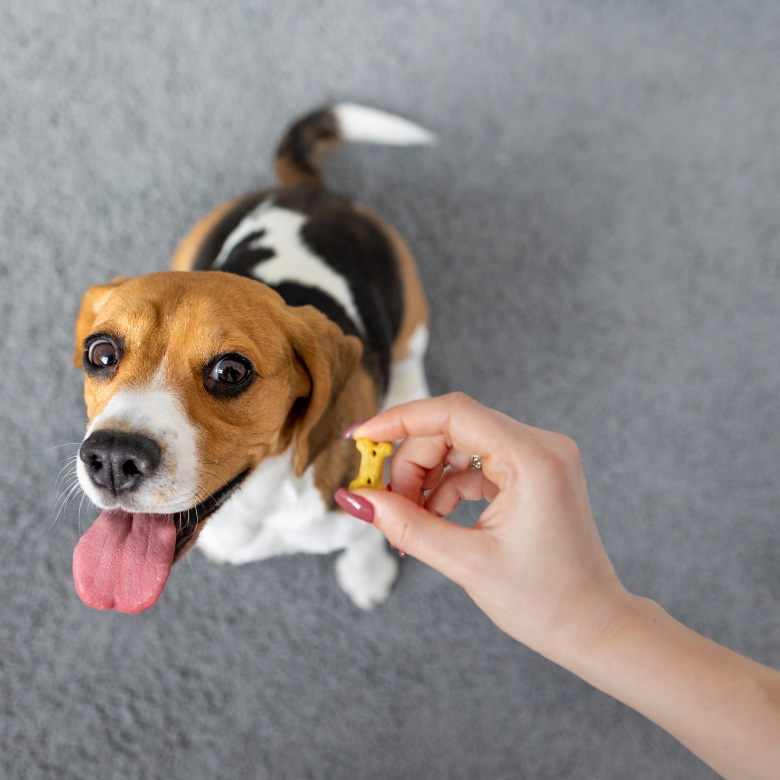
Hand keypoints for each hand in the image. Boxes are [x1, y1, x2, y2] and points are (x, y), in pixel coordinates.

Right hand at [340, 392, 637, 664]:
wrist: (592, 626)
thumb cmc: (544, 601)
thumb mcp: (465, 562)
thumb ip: (405, 524)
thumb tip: (354, 499)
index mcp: (532, 458)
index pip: (453, 412)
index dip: (399, 419)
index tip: (361, 436)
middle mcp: (540, 445)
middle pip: (452, 428)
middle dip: (412, 465)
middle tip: (388, 507)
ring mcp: (538, 456)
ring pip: (460, 444)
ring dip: (427, 477)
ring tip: (411, 521)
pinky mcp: (532, 471)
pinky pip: (476, 462)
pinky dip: (448, 486)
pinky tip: (434, 518)